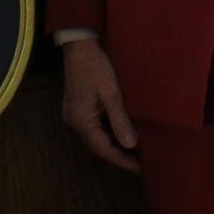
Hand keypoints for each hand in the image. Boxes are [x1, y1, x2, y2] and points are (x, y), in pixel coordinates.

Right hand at [59, 39, 138, 172]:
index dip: (121, 160)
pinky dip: (108, 133)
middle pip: (97, 145)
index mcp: (81, 120)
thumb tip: (130, 145)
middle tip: (139, 164)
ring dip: (113, 145)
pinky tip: (120, 133)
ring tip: (133, 152)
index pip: (103, 149)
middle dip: (117, 155)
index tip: (139, 169)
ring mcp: (74, 114)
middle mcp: (74, 121)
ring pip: (95, 137)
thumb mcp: (111, 93)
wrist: (79, 44)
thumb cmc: (96, 66)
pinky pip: (93, 127)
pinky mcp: (77, 106)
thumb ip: (120, 120)